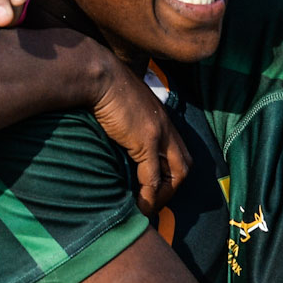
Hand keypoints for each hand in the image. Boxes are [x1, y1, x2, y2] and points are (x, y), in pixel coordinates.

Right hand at [90, 56, 189, 214]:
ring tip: (147, 208)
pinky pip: (153, 177)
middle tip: (154, 202)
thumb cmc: (102, 86)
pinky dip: (149, 196)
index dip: (170, 173)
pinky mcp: (146, 140)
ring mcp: (159, 134)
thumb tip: (116, 137)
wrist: (98, 74)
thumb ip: (126, 122)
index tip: (154, 187)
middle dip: (172, 188)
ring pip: (177, 174)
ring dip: (164, 195)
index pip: (177, 151)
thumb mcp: (121, 105)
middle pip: (184, 164)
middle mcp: (166, 127)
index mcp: (160, 118)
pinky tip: (139, 206)